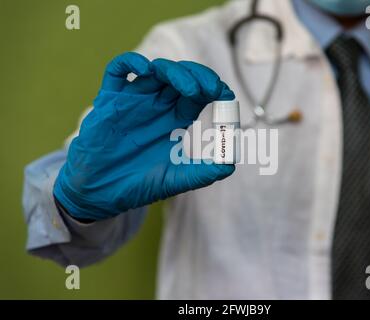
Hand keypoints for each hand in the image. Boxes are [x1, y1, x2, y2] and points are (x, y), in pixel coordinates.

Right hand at [54, 52, 234, 219]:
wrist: (100, 193)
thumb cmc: (138, 184)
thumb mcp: (174, 180)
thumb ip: (201, 173)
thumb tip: (229, 165)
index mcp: (175, 119)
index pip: (198, 94)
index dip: (213, 89)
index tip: (224, 95)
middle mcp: (157, 105)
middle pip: (181, 77)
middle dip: (199, 77)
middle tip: (211, 88)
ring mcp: (134, 100)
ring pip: (156, 70)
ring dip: (174, 71)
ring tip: (188, 88)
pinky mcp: (110, 100)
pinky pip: (117, 71)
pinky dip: (130, 63)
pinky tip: (145, 69)